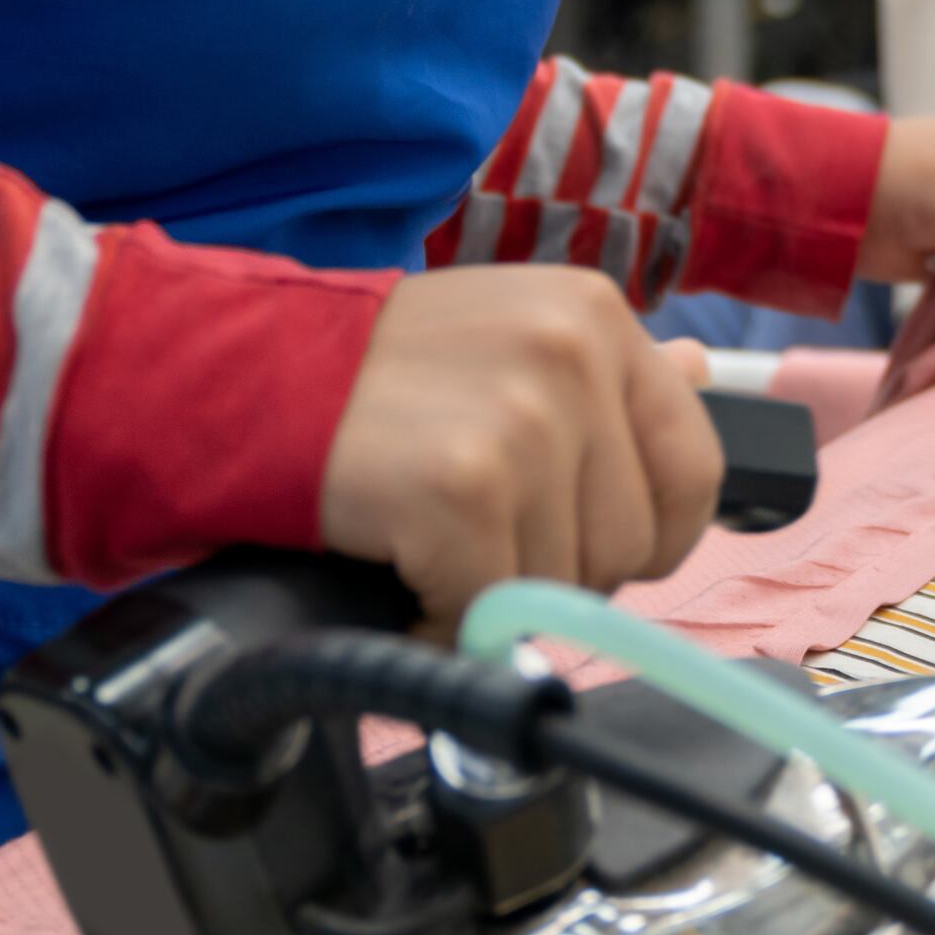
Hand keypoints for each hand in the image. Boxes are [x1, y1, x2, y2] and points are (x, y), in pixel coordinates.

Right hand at [318, 266, 722, 624]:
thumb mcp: (503, 336)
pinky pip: (494, 608)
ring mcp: (524, 418)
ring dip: (494, 593)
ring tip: (432, 544)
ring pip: (566, 583)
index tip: (579, 541)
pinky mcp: (465, 485)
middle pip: (629, 541)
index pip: (693, 465)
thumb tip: (699, 371)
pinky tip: (404, 576)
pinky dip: (444, 620)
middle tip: (474, 536)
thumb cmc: (370, 379)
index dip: (645, 533)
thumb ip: (603, 371)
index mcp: (595, 314)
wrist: (234, 381)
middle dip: (553, 567)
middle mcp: (573, 352)